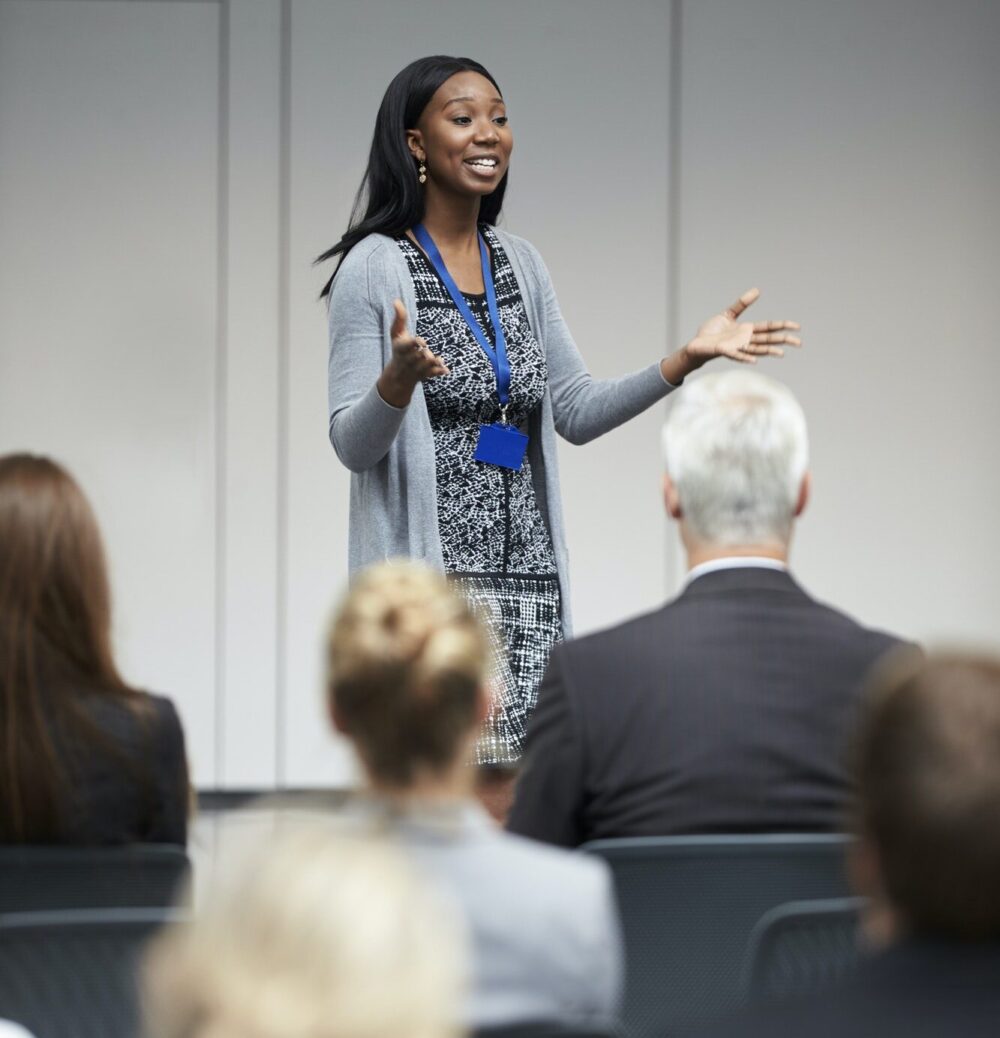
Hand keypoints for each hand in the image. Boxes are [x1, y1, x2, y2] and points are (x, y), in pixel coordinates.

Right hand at [377, 300, 449, 406]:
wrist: (399, 376)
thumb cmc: (398, 349)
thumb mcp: (396, 334)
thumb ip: (399, 318)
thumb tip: (396, 300)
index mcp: (401, 348)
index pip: (406, 346)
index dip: (414, 344)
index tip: (422, 341)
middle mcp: (408, 359)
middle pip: (417, 357)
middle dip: (423, 355)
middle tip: (427, 353)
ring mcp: (416, 368)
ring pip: (425, 366)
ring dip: (433, 363)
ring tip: (439, 360)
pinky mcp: (425, 374)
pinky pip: (432, 374)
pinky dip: (439, 372)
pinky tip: (446, 370)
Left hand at [683, 288, 801, 368]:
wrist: (697, 344)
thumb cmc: (712, 332)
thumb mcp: (728, 314)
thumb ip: (742, 304)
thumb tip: (757, 290)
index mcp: (747, 331)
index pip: (769, 328)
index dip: (782, 326)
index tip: (797, 327)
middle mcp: (744, 340)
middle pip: (767, 340)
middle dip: (782, 340)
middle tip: (798, 342)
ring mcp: (736, 347)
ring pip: (756, 349)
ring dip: (768, 351)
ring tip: (781, 353)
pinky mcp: (724, 351)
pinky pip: (737, 355)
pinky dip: (745, 357)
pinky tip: (755, 360)